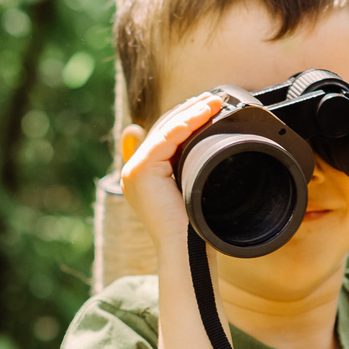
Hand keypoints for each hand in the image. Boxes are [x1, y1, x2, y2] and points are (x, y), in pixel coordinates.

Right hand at [119, 91, 228, 253]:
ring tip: (214, 103)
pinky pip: (166, 139)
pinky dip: (187, 124)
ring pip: (164, 130)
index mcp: (144, 176)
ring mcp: (134, 171)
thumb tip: (207, 142)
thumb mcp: (193, 187)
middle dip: (189, 111)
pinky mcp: (141, 171)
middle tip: (214, 99)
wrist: (188, 249)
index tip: (209, 106)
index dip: (186, 118)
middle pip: (162, 129)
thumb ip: (191, 165)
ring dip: (191, 113)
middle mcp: (133, 171)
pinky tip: (204, 114)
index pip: (163, 137)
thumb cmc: (195, 226)